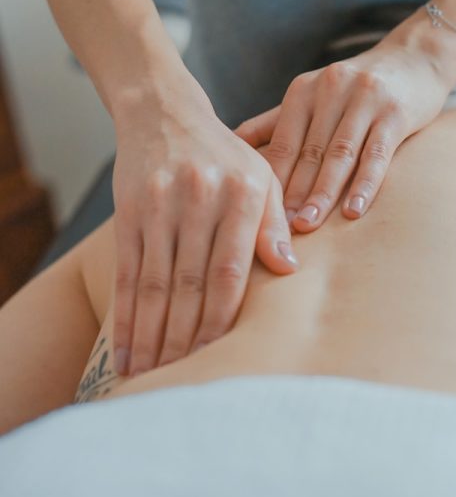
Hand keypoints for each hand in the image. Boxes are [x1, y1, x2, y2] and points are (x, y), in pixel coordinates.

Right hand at [111, 68, 297, 376]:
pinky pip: (127, 272)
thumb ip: (274, 222)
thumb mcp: (261, 176)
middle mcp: (200, 198)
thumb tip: (288, 270)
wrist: (165, 113)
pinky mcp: (129, 211)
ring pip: (155, 284)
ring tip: (150, 378)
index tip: (219, 359)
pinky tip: (125, 349)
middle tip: (181, 383)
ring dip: (152, 336)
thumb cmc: (224, 155)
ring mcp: (160, 205)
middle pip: (190, 284)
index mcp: (242, 193)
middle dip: (185, 339)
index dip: (222, 320)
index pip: (231, 271)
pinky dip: (125, 316)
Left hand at [234, 35, 452, 231]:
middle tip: (278, 230)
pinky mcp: (395, 112)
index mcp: (303, 90)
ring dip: (322, 193)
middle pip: (308, 152)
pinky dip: (364, 184)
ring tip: (308, 225)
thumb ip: (275, 122)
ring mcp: (364, 99)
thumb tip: (231, 147)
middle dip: (292, 193)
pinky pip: (377, 154)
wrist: (415, 57)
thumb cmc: (355, 87)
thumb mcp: (312, 95)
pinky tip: (353, 210)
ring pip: (339, 155)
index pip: (281, 143)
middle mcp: (330, 90)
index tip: (257, 216)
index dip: (270, 180)